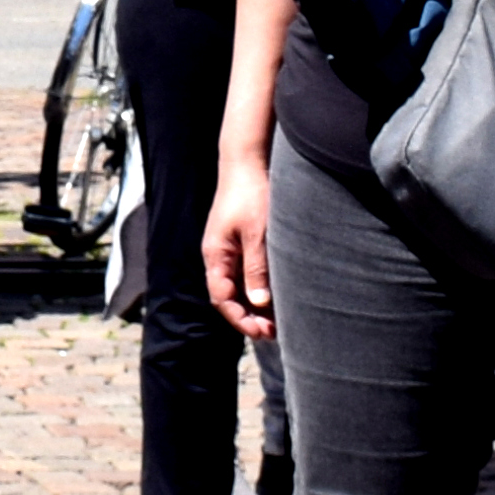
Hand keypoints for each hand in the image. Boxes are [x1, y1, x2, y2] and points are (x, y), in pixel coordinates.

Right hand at [205, 155, 276, 339]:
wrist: (247, 162)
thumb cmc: (250, 194)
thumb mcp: (256, 233)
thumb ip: (256, 268)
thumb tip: (258, 303)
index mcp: (216, 255)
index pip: (222, 298)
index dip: (239, 318)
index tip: (260, 332)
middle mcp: (219, 256)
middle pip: (229, 296)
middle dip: (248, 317)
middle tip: (274, 332)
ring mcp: (230, 249)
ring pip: (240, 286)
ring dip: (255, 304)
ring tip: (278, 320)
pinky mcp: (242, 242)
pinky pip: (247, 273)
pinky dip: (259, 287)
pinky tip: (276, 295)